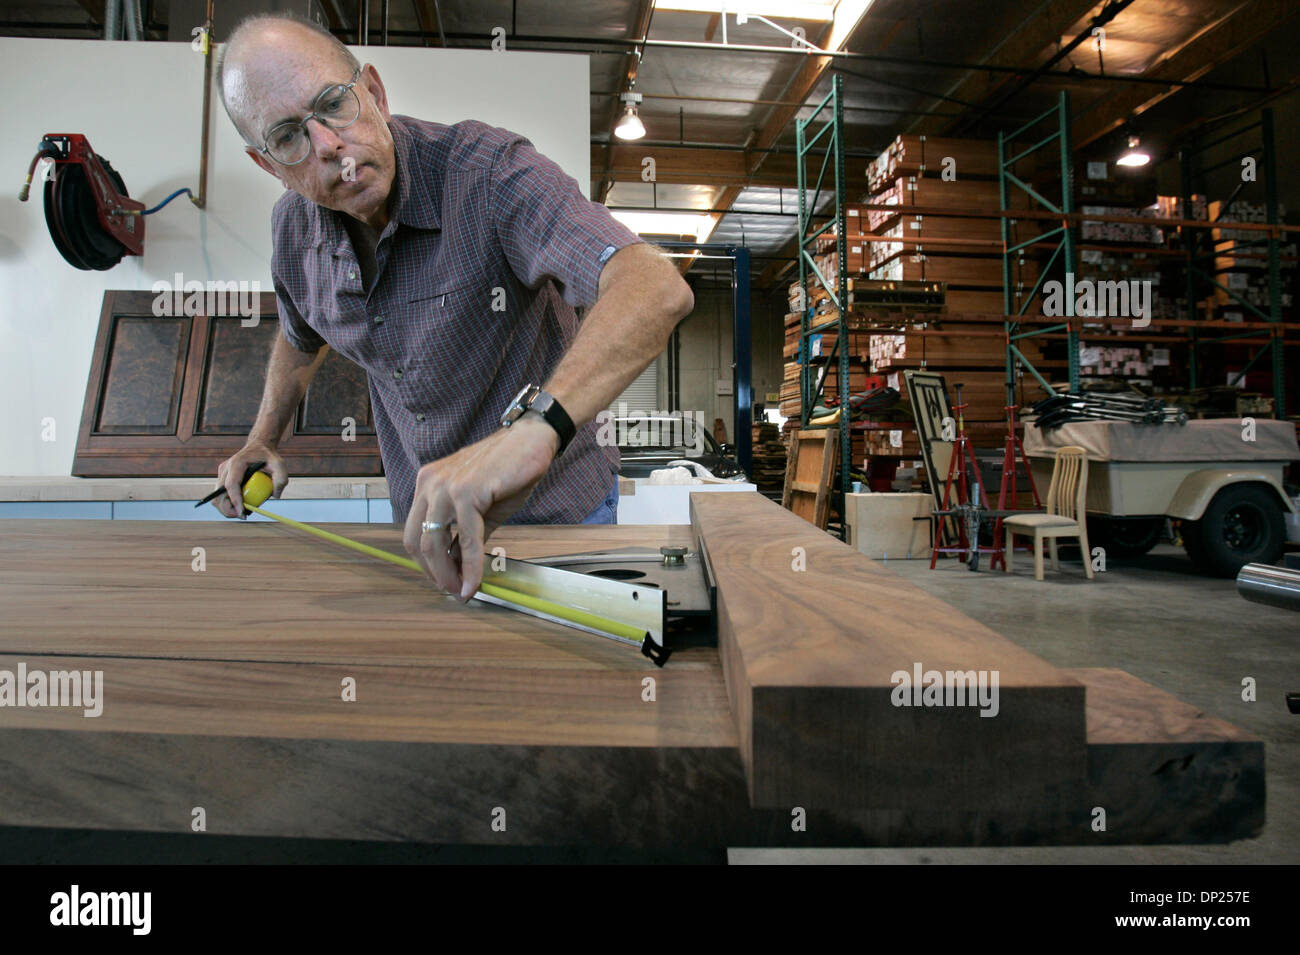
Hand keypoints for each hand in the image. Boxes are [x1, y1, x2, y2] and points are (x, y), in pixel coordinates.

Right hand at [212, 443, 288, 518]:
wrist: (258, 447)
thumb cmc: (268, 456)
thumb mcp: (279, 464)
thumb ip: (281, 479)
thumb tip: (275, 496)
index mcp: (237, 463)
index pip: (231, 485)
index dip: (234, 500)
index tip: (242, 513)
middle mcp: (226, 468)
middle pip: (219, 494)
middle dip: (228, 509)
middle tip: (243, 516)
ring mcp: (222, 473)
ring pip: (217, 496)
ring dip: (226, 508)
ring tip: (242, 512)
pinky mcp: (223, 478)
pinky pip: (221, 495)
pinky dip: (228, 504)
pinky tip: (240, 506)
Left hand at [402, 413, 558, 600]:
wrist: (531, 441)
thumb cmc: (508, 471)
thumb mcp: (481, 508)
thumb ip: (464, 535)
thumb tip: (458, 568)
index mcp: (428, 485)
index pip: (414, 532)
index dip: (425, 563)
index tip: (443, 580)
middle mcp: (430, 484)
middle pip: (417, 540)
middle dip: (433, 573)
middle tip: (451, 591)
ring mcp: (445, 486)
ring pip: (433, 542)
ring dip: (447, 574)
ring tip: (462, 590)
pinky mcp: (466, 492)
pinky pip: (465, 538)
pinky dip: (471, 565)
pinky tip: (476, 580)